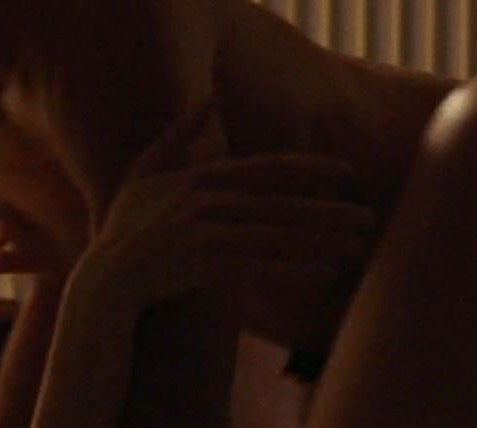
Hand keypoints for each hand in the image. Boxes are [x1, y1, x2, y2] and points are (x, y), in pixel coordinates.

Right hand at [82, 109, 377, 351]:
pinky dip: (296, 269)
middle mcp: (212, 202)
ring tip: (356, 248)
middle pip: (285, 204)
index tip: (347, 173)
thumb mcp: (144, 171)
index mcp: (203, 177)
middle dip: (331, 211)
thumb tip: (208, 102)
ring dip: (323, 242)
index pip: (270, 168)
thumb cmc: (125, 227)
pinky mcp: (210, 267)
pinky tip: (325, 272)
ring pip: (281, 236)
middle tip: (368, 218)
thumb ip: (178, 135)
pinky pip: (264, 267)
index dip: (312, 169)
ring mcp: (212, 234)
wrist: (108, 278)